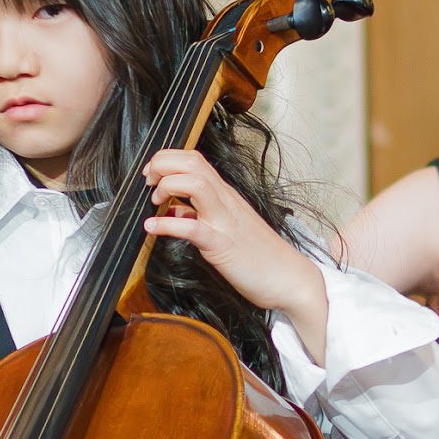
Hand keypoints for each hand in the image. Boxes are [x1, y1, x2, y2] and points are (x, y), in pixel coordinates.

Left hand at [141, 149, 328, 361]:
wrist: (290, 278)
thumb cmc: (258, 255)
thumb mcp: (223, 228)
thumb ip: (197, 215)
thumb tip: (171, 210)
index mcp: (225, 195)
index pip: (194, 160)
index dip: (167, 160)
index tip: (151, 176)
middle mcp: (225, 201)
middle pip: (193, 162)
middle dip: (163, 164)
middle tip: (148, 183)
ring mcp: (225, 221)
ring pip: (196, 184)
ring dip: (167, 186)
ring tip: (154, 202)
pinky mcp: (223, 245)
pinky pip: (193, 228)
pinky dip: (168, 225)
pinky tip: (152, 229)